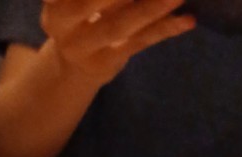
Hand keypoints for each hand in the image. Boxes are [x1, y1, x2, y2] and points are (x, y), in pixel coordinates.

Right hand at [41, 0, 195, 86]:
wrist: (72, 64)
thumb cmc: (81, 10)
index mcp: (54, 1)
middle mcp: (61, 24)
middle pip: (94, 1)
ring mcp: (83, 48)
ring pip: (119, 25)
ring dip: (151, 7)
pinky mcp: (105, 63)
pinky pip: (138, 44)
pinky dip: (164, 30)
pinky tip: (187, 19)